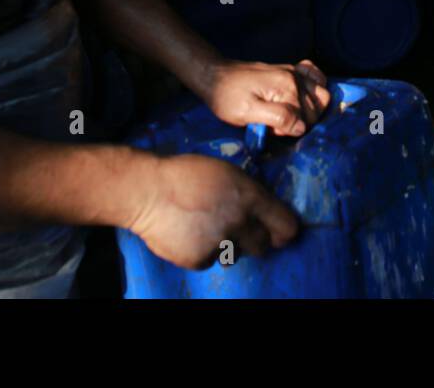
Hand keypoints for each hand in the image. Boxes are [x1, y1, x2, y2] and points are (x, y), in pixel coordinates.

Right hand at [127, 153, 298, 268]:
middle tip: (239, 230)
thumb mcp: (226, 172)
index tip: (279, 233)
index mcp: (250, 196)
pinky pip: (210, 260)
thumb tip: (264, 211)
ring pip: (235, 254)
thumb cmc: (186, 174)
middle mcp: (239, 221)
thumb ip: (248, 192)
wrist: (147, 191)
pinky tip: (188, 233)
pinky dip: (202, 251)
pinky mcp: (199, 259)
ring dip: (227, 245)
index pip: (286, 226)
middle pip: (263, 246)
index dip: (284, 231)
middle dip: (255, 240)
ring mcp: (219, 242)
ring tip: (206, 226)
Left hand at [202, 59, 330, 136]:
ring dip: (312, 108)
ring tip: (292, 115)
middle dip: (302, 121)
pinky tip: (304, 96)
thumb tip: (302, 127)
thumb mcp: (246, 112)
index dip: (292, 130)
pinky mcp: (288, 70)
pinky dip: (316, 86)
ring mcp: (292, 72)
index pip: (306, 118)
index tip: (273, 130)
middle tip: (278, 124)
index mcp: (287, 88)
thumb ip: (277, 118)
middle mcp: (294, 77)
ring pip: (321, 93)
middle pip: (317, 107)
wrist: (213, 75)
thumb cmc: (226, 97)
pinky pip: (314, 75)